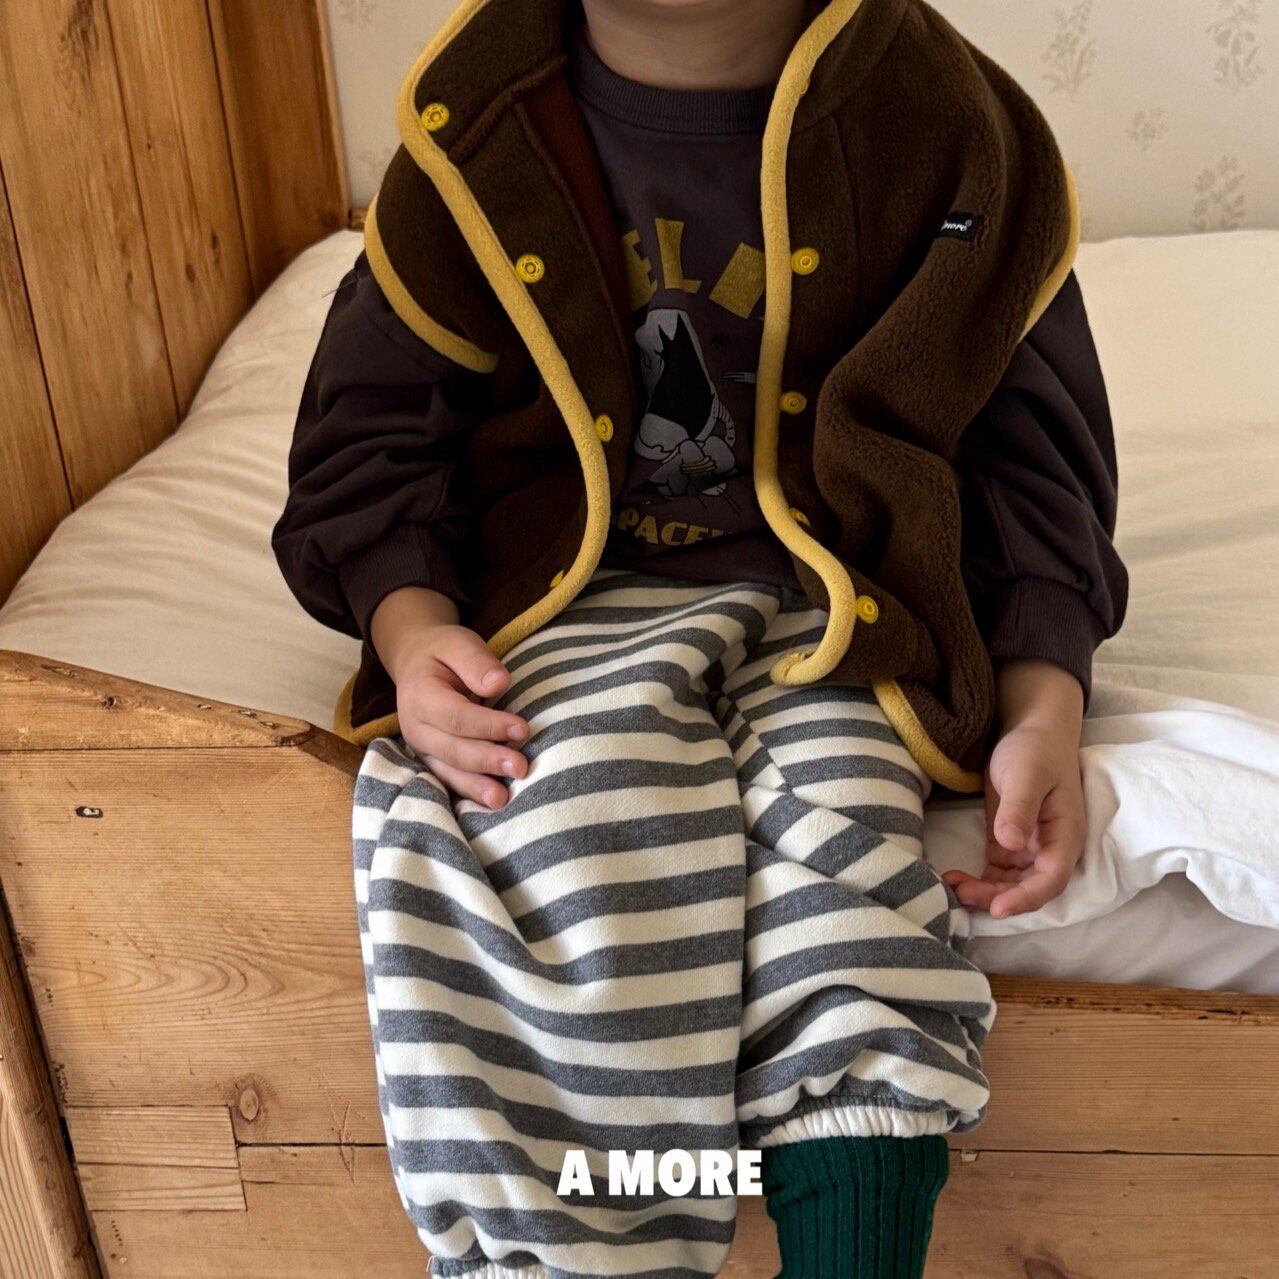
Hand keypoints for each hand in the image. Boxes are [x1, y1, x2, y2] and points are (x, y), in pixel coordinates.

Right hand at [370, 587, 528, 808]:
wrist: (416, 662)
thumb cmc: (443, 652)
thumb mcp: (458, 643)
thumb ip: (476, 662)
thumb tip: (499, 683)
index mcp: (419, 694)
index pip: (456, 716)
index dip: (489, 726)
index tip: (522, 729)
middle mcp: (415, 726)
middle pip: (452, 749)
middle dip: (488, 760)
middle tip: (521, 767)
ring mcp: (420, 747)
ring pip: (448, 771)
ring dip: (476, 786)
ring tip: (503, 799)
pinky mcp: (430, 759)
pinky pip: (448, 780)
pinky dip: (468, 792)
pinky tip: (490, 802)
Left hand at [943, 660, 1085, 919]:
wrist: (1028, 732)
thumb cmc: (1034, 750)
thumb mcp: (1026, 775)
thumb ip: (1019, 808)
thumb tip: (1010, 844)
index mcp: (1064, 836)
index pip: (1050, 879)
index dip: (1026, 899)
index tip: (996, 908)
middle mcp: (1050, 849)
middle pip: (1028, 888)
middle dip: (997, 898)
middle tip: (959, 893)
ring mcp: (1028, 849)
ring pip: (1010, 885)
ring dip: (984, 893)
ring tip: (951, 886)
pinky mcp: (1007, 843)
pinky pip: (996, 874)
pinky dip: (977, 881)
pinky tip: (953, 878)